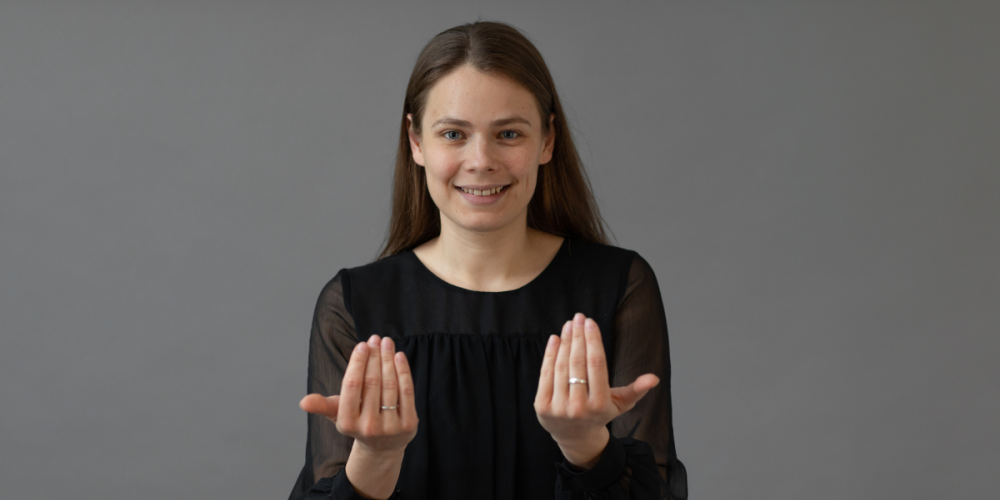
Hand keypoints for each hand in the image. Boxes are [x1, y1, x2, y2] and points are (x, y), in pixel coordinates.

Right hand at [300, 335, 418, 456]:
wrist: (382, 447)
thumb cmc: (357, 422)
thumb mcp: (337, 414)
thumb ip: (322, 405)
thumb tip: (303, 402)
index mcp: (347, 422)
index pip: (352, 385)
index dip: (358, 362)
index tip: (362, 345)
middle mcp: (368, 426)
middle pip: (372, 382)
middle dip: (374, 357)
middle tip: (375, 339)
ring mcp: (390, 426)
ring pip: (390, 385)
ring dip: (388, 359)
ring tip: (386, 343)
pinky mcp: (409, 424)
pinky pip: (407, 392)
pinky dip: (403, 372)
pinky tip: (399, 356)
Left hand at [534, 313, 659, 468]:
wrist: (575, 438)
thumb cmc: (600, 414)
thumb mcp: (621, 404)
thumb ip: (636, 390)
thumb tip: (654, 378)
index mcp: (600, 404)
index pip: (596, 365)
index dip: (593, 341)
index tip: (591, 322)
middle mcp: (579, 407)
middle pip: (578, 363)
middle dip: (579, 337)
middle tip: (579, 317)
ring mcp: (558, 408)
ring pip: (562, 367)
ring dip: (565, 342)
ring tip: (569, 325)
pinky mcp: (542, 406)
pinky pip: (546, 374)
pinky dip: (550, 354)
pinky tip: (555, 339)